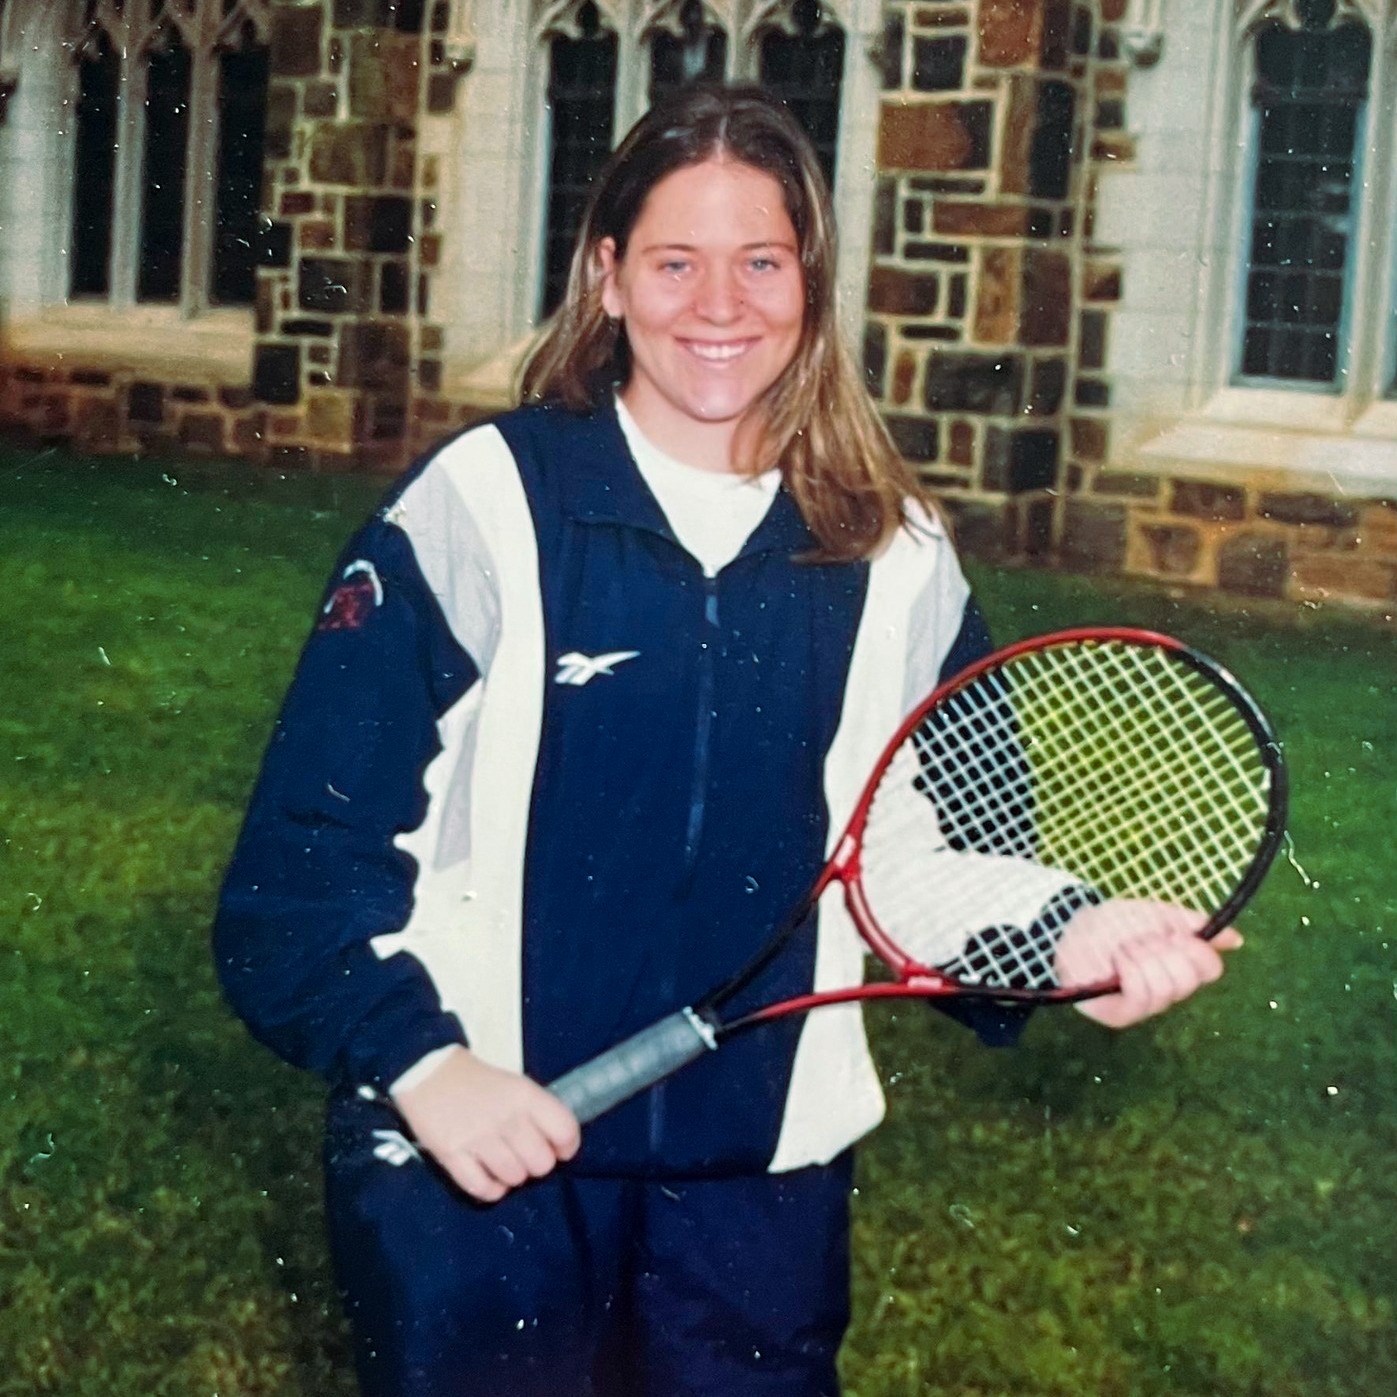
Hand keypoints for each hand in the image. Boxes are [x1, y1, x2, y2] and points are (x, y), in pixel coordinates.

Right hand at [391, 1046, 580, 1202]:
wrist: (428, 1073)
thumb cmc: (478, 1081)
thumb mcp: (515, 1086)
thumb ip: (537, 1113)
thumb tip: (557, 1145)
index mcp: (525, 1096)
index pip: (565, 1130)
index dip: (567, 1146)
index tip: (560, 1149)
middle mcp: (506, 1118)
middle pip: (541, 1163)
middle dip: (537, 1164)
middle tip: (525, 1155)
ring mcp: (478, 1139)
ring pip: (514, 1178)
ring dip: (513, 1176)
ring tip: (503, 1164)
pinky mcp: (451, 1156)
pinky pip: (482, 1189)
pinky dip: (491, 1190)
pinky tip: (488, 1178)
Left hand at [1053, 899, 1242, 1029]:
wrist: (1070, 928)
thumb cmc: (1112, 924)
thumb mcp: (1156, 916)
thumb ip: (1192, 925)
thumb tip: (1235, 940)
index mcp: (1179, 967)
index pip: (1210, 968)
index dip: (1194, 948)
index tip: (1171, 933)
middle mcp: (1167, 991)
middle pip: (1189, 978)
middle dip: (1161, 949)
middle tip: (1139, 940)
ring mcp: (1144, 1006)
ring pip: (1166, 986)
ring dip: (1141, 957)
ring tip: (1123, 950)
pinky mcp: (1121, 1016)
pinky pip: (1142, 995)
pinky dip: (1130, 970)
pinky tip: (1116, 962)